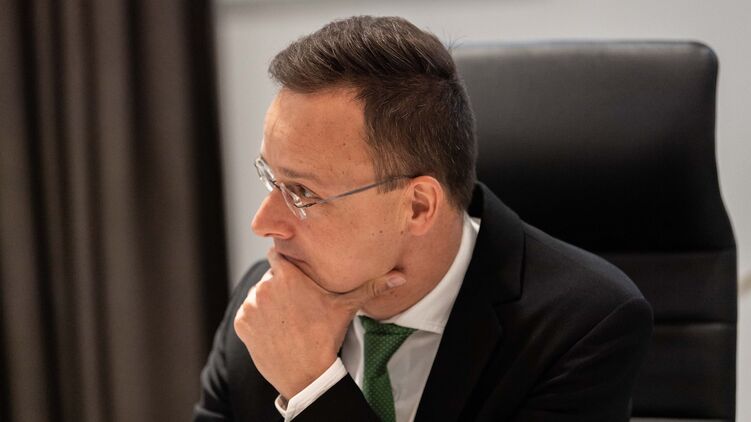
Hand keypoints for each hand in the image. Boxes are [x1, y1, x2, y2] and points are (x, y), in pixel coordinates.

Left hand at [233, 248, 405, 399]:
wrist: (305, 375)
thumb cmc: (326, 337)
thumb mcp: (346, 307)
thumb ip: (371, 286)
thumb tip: (400, 276)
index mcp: (287, 275)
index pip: (278, 252)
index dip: (287, 260)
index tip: (297, 271)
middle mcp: (265, 286)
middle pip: (271, 276)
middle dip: (281, 284)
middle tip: (298, 302)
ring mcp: (251, 305)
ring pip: (259, 294)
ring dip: (269, 302)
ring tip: (288, 318)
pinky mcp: (242, 322)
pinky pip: (248, 313)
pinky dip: (258, 319)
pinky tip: (276, 329)